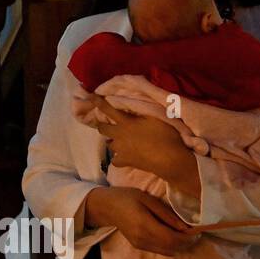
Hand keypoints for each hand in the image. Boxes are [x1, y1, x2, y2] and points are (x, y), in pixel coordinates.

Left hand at [80, 92, 197, 190]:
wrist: (169, 159)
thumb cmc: (165, 135)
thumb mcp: (155, 117)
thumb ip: (142, 112)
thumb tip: (133, 107)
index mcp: (126, 122)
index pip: (108, 110)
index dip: (97, 102)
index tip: (90, 96)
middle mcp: (119, 135)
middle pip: (102, 129)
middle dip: (103, 125)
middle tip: (108, 124)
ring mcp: (120, 149)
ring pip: (109, 144)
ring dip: (113, 141)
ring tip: (120, 141)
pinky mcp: (125, 162)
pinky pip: (115, 160)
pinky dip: (118, 158)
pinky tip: (123, 156)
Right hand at [85, 185, 200, 255]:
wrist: (106, 207)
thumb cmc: (127, 197)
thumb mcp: (148, 200)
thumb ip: (166, 214)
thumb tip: (186, 227)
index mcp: (145, 225)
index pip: (173, 239)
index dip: (188, 238)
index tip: (197, 231)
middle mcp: (143, 239)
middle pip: (173, 248)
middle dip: (187, 243)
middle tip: (194, 232)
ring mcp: (140, 245)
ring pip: (168, 252)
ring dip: (180, 245)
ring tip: (184, 233)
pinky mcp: (140, 247)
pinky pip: (161, 250)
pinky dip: (171, 245)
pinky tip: (172, 234)